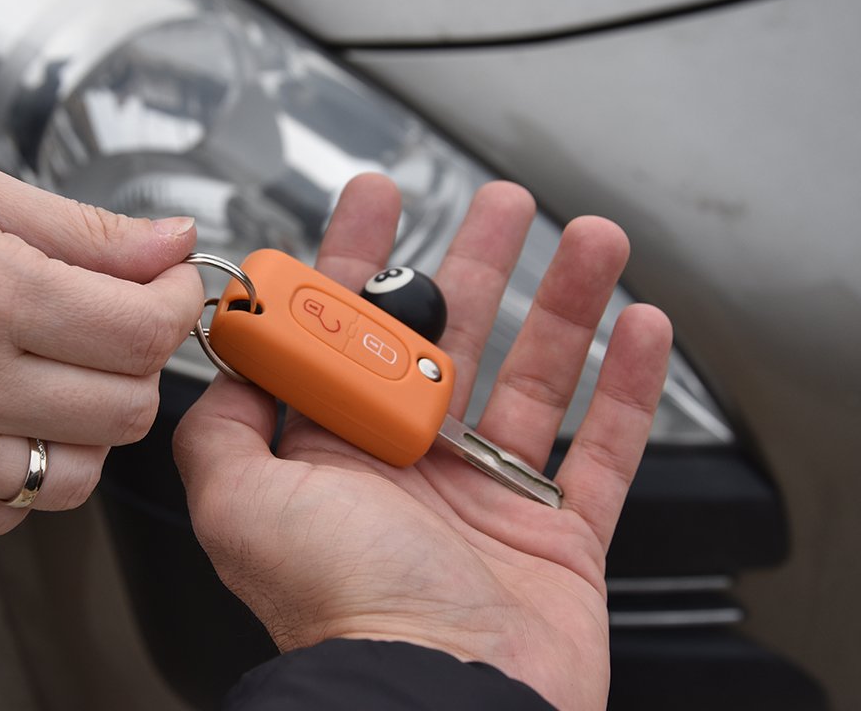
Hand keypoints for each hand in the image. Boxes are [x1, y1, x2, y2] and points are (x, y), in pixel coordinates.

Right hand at [0, 136, 202, 533]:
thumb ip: (87, 232)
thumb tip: (173, 248)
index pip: (139, 334)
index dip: (175, 307)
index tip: (167, 289)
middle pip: (124, 410)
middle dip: (140, 364)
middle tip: (115, 326)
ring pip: (75, 476)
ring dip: (90, 428)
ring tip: (57, 377)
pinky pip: (7, 513)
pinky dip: (26, 472)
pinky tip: (5, 418)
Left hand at [174, 173, 671, 709]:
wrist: (439, 697)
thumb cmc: (341, 609)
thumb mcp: (242, 505)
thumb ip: (220, 428)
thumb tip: (221, 365)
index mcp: (339, 456)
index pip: (351, 335)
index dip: (362, 260)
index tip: (377, 199)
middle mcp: (413, 473)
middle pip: (453, 339)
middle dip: (476, 262)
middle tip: (499, 202)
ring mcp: (491, 503)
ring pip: (537, 378)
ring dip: (566, 303)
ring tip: (589, 238)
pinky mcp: (561, 538)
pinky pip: (604, 450)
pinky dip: (627, 389)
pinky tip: (641, 328)